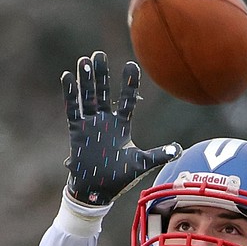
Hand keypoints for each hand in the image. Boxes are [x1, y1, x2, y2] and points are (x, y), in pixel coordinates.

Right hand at [62, 51, 180, 204]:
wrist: (98, 191)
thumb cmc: (119, 177)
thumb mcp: (141, 163)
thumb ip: (158, 155)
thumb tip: (178, 150)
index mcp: (121, 125)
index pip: (127, 100)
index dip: (129, 84)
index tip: (131, 64)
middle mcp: (105, 121)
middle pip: (103, 92)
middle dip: (102, 74)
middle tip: (99, 54)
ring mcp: (90, 125)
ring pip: (88, 97)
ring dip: (86, 80)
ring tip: (85, 60)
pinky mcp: (77, 131)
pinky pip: (73, 110)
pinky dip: (70, 94)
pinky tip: (68, 77)